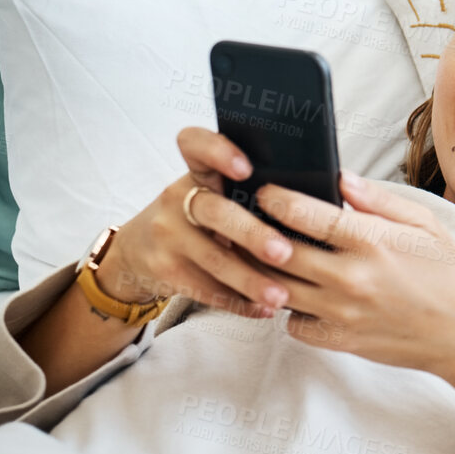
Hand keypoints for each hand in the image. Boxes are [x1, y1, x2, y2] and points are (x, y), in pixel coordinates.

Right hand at [98, 128, 298, 318]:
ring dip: (251, 280)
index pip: (195, 144)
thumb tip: (317, 207)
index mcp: (197, 173)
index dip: (217, 151)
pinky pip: (206, 289)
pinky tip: (264, 309)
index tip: (246, 167)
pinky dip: (238, 302)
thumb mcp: (212, 195)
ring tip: (282, 295)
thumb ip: (248, 194)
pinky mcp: (164, 269)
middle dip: (252, 234)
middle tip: (283, 252)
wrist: (137, 252)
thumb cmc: (197, 219)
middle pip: (215, 211)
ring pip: (213, 259)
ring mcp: (167, 235)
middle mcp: (177, 199)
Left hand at [252, 172, 454, 428]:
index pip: (304, 214)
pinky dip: (288, 309)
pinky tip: (297, 294)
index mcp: (371, 241)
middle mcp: (351, 277)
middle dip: (256, 232)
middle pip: (278, 251)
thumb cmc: (446, 275)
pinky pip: (292, 324)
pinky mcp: (340, 340)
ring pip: (276, 288)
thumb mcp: (424, 224)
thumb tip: (340, 178)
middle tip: (250, 221)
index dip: (275, 199)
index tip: (265, 193)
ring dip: (263, 270)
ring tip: (263, 255)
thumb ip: (379, 200)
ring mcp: (342, 312)